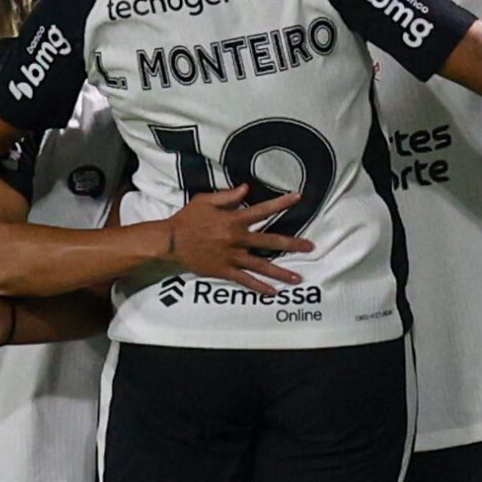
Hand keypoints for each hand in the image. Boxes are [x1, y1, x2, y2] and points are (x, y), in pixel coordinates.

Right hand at [162, 183, 314, 292]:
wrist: (170, 241)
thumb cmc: (187, 219)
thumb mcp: (205, 200)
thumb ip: (228, 196)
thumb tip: (247, 189)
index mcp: (234, 220)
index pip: (263, 210)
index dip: (281, 203)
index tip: (298, 197)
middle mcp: (236, 238)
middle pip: (270, 241)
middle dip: (292, 244)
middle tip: (311, 246)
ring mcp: (232, 257)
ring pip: (261, 265)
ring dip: (281, 272)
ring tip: (298, 279)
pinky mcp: (224, 271)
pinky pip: (245, 280)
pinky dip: (259, 287)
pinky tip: (273, 292)